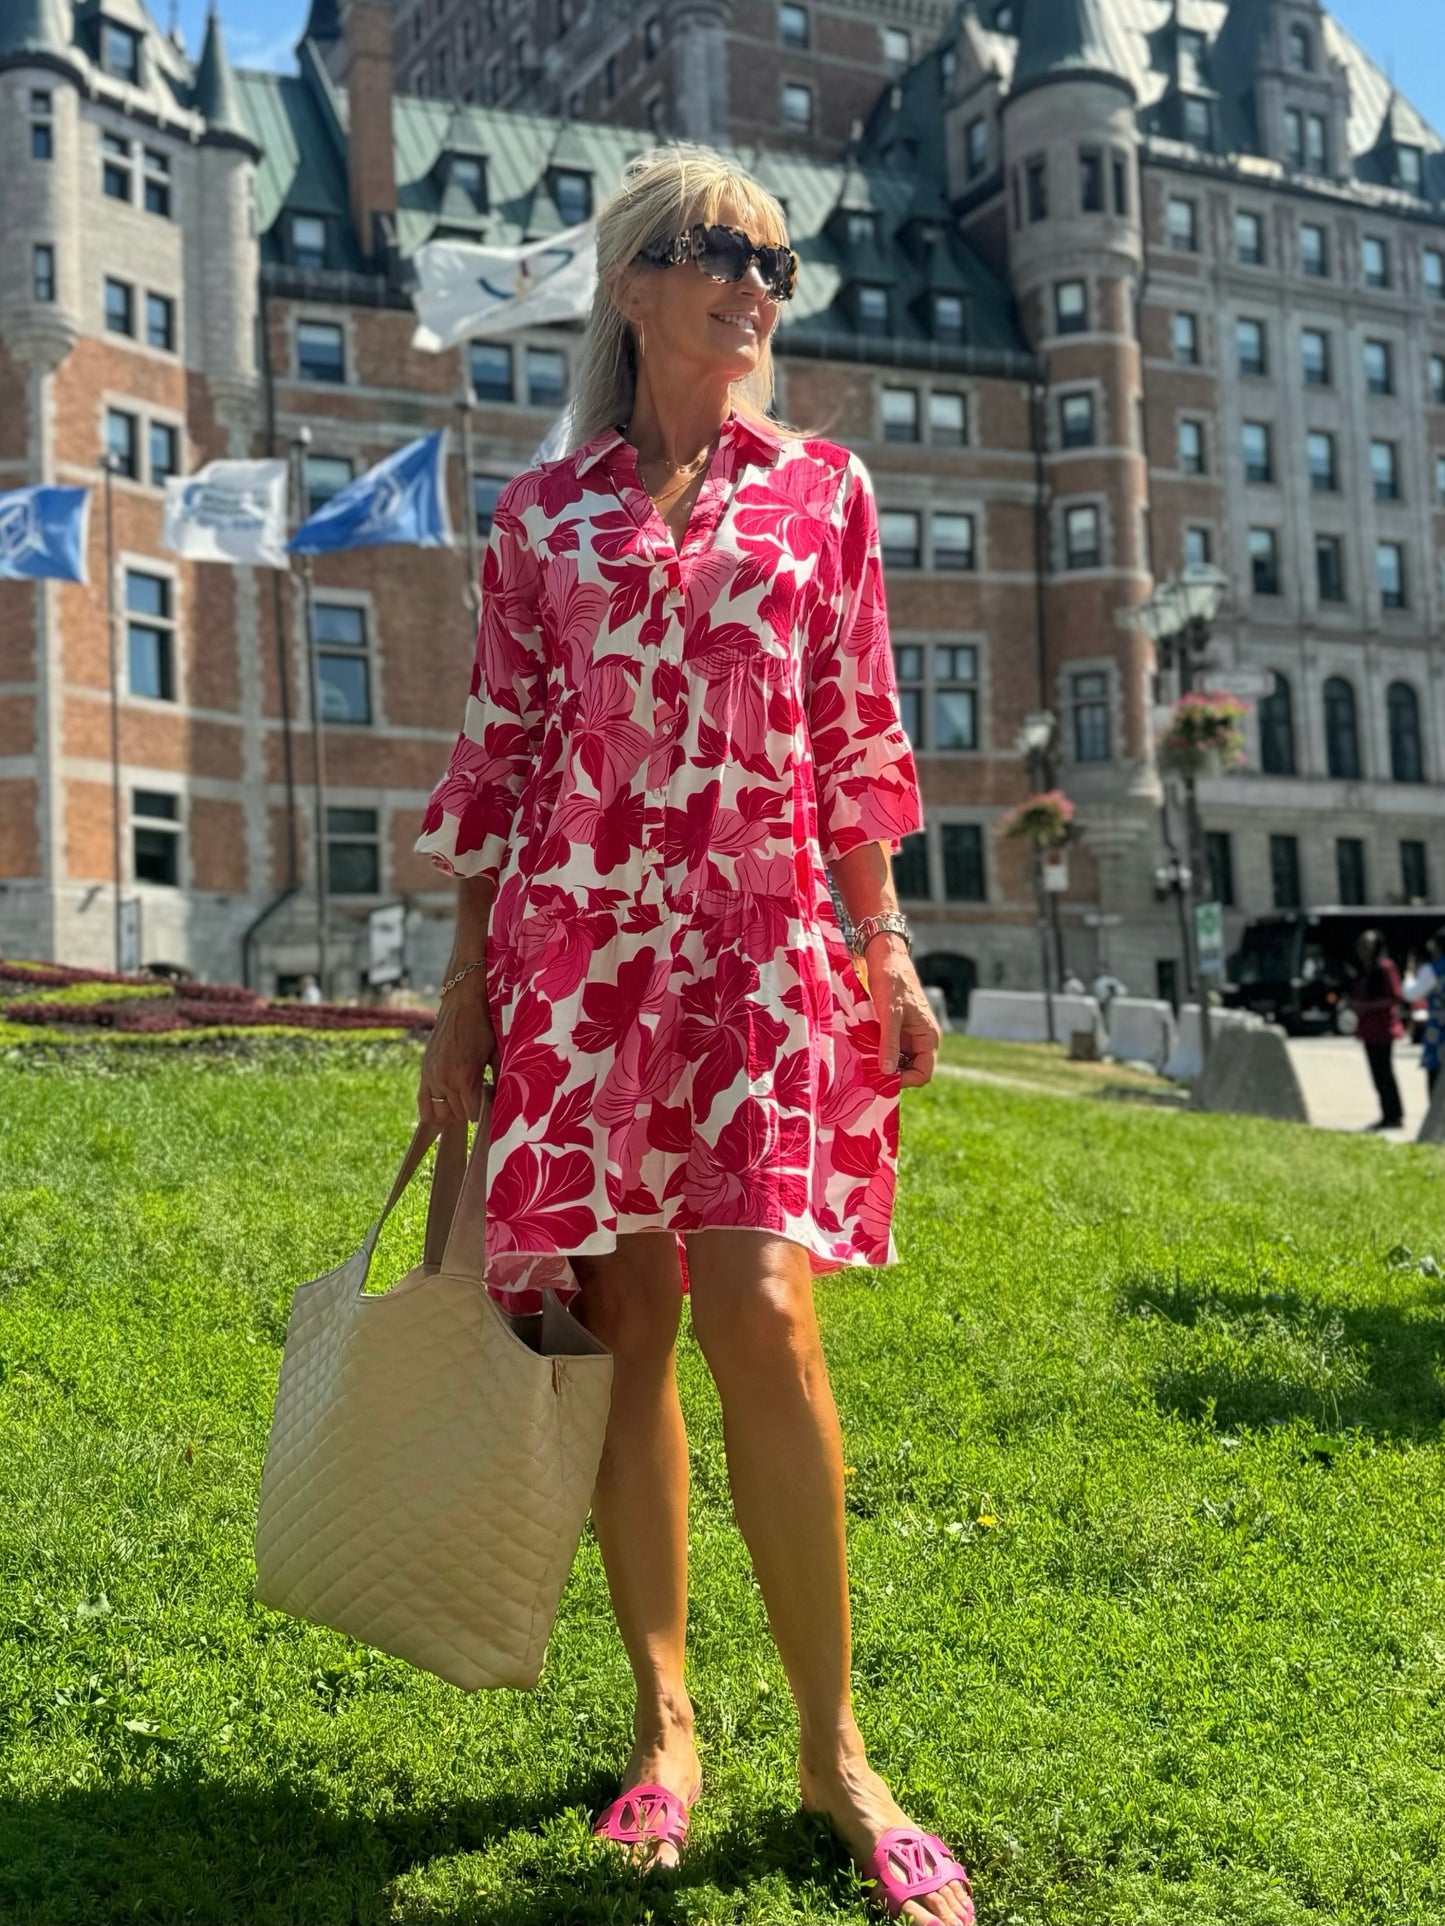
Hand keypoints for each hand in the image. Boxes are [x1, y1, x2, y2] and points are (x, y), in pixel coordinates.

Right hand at [418, 968, 496, 1122]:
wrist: (462, 1003)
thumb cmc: (484, 1026)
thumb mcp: (497, 1053)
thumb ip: (500, 1079)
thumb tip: (508, 1102)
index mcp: (465, 1076)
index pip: (474, 1113)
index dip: (486, 1111)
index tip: (493, 1101)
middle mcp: (444, 1079)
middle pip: (458, 1114)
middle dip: (472, 1108)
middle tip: (482, 1094)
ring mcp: (431, 1076)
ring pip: (441, 1112)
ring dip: (455, 1110)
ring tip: (467, 1097)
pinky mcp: (424, 1071)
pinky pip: (423, 1104)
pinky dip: (434, 1110)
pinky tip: (449, 1104)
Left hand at [865, 935, 940, 1086]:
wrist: (887, 959)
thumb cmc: (893, 983)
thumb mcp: (890, 1014)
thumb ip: (890, 1043)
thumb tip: (888, 1072)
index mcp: (928, 1038)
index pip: (923, 1073)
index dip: (905, 1080)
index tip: (882, 1079)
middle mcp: (921, 1040)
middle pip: (910, 1071)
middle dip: (892, 1075)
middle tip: (869, 1074)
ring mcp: (908, 1036)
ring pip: (897, 1062)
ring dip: (883, 1064)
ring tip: (864, 1063)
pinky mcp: (895, 1031)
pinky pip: (888, 1050)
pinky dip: (877, 1054)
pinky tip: (863, 1052)